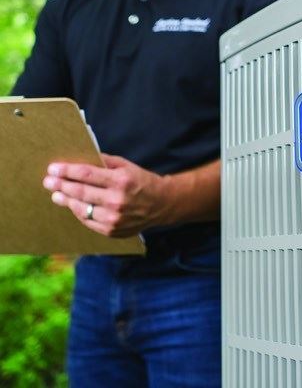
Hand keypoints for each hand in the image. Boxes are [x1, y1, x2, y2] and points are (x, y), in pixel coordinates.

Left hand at [43, 154, 168, 237]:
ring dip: (66, 200)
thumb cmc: (142, 182)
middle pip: (80, 192)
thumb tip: (81, 160)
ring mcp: (114, 218)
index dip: (67, 171)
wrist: (162, 204)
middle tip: (48, 181)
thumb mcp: (127, 166)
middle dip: (61, 185)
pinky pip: (88, 221)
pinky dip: (79, 212)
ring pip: (81, 209)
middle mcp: (117, 200)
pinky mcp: (112, 230)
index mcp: (121, 181)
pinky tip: (73, 205)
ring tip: (56, 194)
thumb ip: (105, 163)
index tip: (53, 168)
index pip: (86, 174)